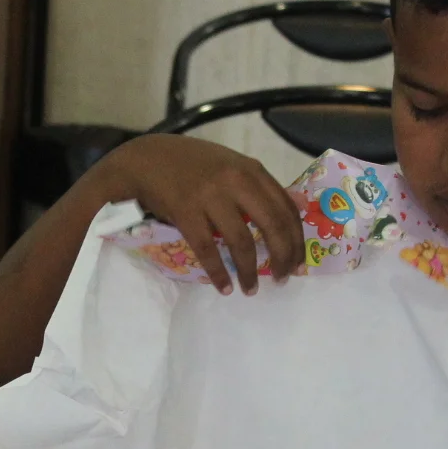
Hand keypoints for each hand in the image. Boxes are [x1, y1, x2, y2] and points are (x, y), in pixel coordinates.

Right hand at [85, 135, 303, 295]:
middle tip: (282, 280)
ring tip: (251, 290)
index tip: (299, 263)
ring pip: (241, 242)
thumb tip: (299, 205)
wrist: (148, 159)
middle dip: (282, 258)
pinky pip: (207, 249)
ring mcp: (211, 196)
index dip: (297, 240)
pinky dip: (218, 273)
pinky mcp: (186, 212)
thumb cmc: (193, 164)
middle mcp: (236, 181)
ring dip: (249, 272)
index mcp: (252, 170)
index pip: (286, 209)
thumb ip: (261, 185)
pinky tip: (224, 287)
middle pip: (272, 226)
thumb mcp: (232, 165)